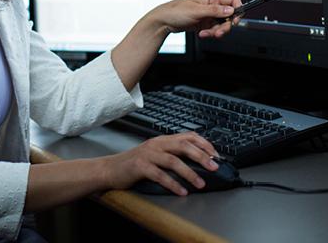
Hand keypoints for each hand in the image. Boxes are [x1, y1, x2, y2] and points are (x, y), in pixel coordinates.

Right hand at [101, 132, 219, 194]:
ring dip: (189, 172)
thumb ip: (172, 155)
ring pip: (173, 160)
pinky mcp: (140, 166)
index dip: (204, 143)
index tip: (216, 154)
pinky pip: (159, 175)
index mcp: (162, 140)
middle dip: (201, 156)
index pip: (187, 136)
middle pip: (183, 145)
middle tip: (214, 166)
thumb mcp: (155, 155)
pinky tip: (181, 191)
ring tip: (200, 184)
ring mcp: (148, 154)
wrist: (111, 169)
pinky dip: (173, 183)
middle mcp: (156, 144)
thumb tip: (198, 163)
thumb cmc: (135, 164)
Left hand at [150, 0, 241, 38]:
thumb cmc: (175, 11)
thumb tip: (231, 10)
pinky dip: (210, 33)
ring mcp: (208, 14)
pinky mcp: (205, 23)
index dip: (237, 9)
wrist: (164, 21)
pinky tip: (202, 34)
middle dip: (225, 26)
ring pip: (222, 24)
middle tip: (218, 32)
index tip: (235, 20)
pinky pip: (214, 29)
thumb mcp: (197, 11)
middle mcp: (212, 5)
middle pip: (230, 15)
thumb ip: (215, 11)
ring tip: (206, 34)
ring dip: (217, 31)